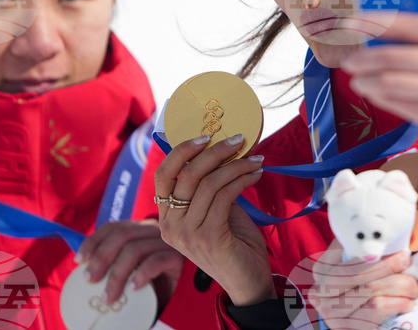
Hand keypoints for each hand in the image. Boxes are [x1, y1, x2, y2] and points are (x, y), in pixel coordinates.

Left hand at [75, 219, 183, 305]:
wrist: (180, 297)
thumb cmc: (152, 286)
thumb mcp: (130, 272)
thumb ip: (113, 265)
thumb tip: (82, 272)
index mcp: (140, 230)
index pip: (113, 227)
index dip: (93, 240)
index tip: (79, 260)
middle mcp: (153, 231)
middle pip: (121, 235)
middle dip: (101, 257)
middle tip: (90, 280)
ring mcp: (167, 242)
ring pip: (135, 249)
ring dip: (116, 275)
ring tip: (109, 296)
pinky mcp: (178, 257)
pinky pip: (156, 261)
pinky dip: (141, 274)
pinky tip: (133, 288)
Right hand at [154, 134, 272, 305]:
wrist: (248, 280)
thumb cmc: (234, 242)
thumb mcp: (216, 210)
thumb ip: (210, 186)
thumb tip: (221, 148)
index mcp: (166, 217)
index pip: (162, 175)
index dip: (181, 151)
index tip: (205, 136)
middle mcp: (170, 226)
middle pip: (187, 174)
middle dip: (215, 151)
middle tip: (239, 139)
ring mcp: (187, 234)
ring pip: (209, 183)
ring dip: (237, 165)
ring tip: (256, 160)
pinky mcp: (208, 238)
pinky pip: (224, 196)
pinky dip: (242, 180)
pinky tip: (256, 175)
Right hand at [308, 242, 417, 329]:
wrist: (355, 321)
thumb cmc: (361, 289)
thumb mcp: (356, 269)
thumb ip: (365, 252)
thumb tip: (394, 233)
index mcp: (323, 268)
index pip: (343, 249)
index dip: (368, 244)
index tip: (392, 239)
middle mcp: (321, 290)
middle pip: (356, 272)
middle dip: (386, 264)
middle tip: (407, 259)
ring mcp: (331, 312)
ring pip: (370, 291)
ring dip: (399, 286)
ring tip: (417, 285)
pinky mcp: (346, 327)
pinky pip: (376, 309)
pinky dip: (397, 303)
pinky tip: (408, 301)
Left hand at [342, 0, 417, 139]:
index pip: (411, 25)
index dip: (378, 22)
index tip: (355, 21)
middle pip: (393, 58)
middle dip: (364, 56)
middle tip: (350, 56)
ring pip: (390, 84)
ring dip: (366, 78)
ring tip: (355, 73)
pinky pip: (399, 105)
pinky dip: (379, 96)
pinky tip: (371, 90)